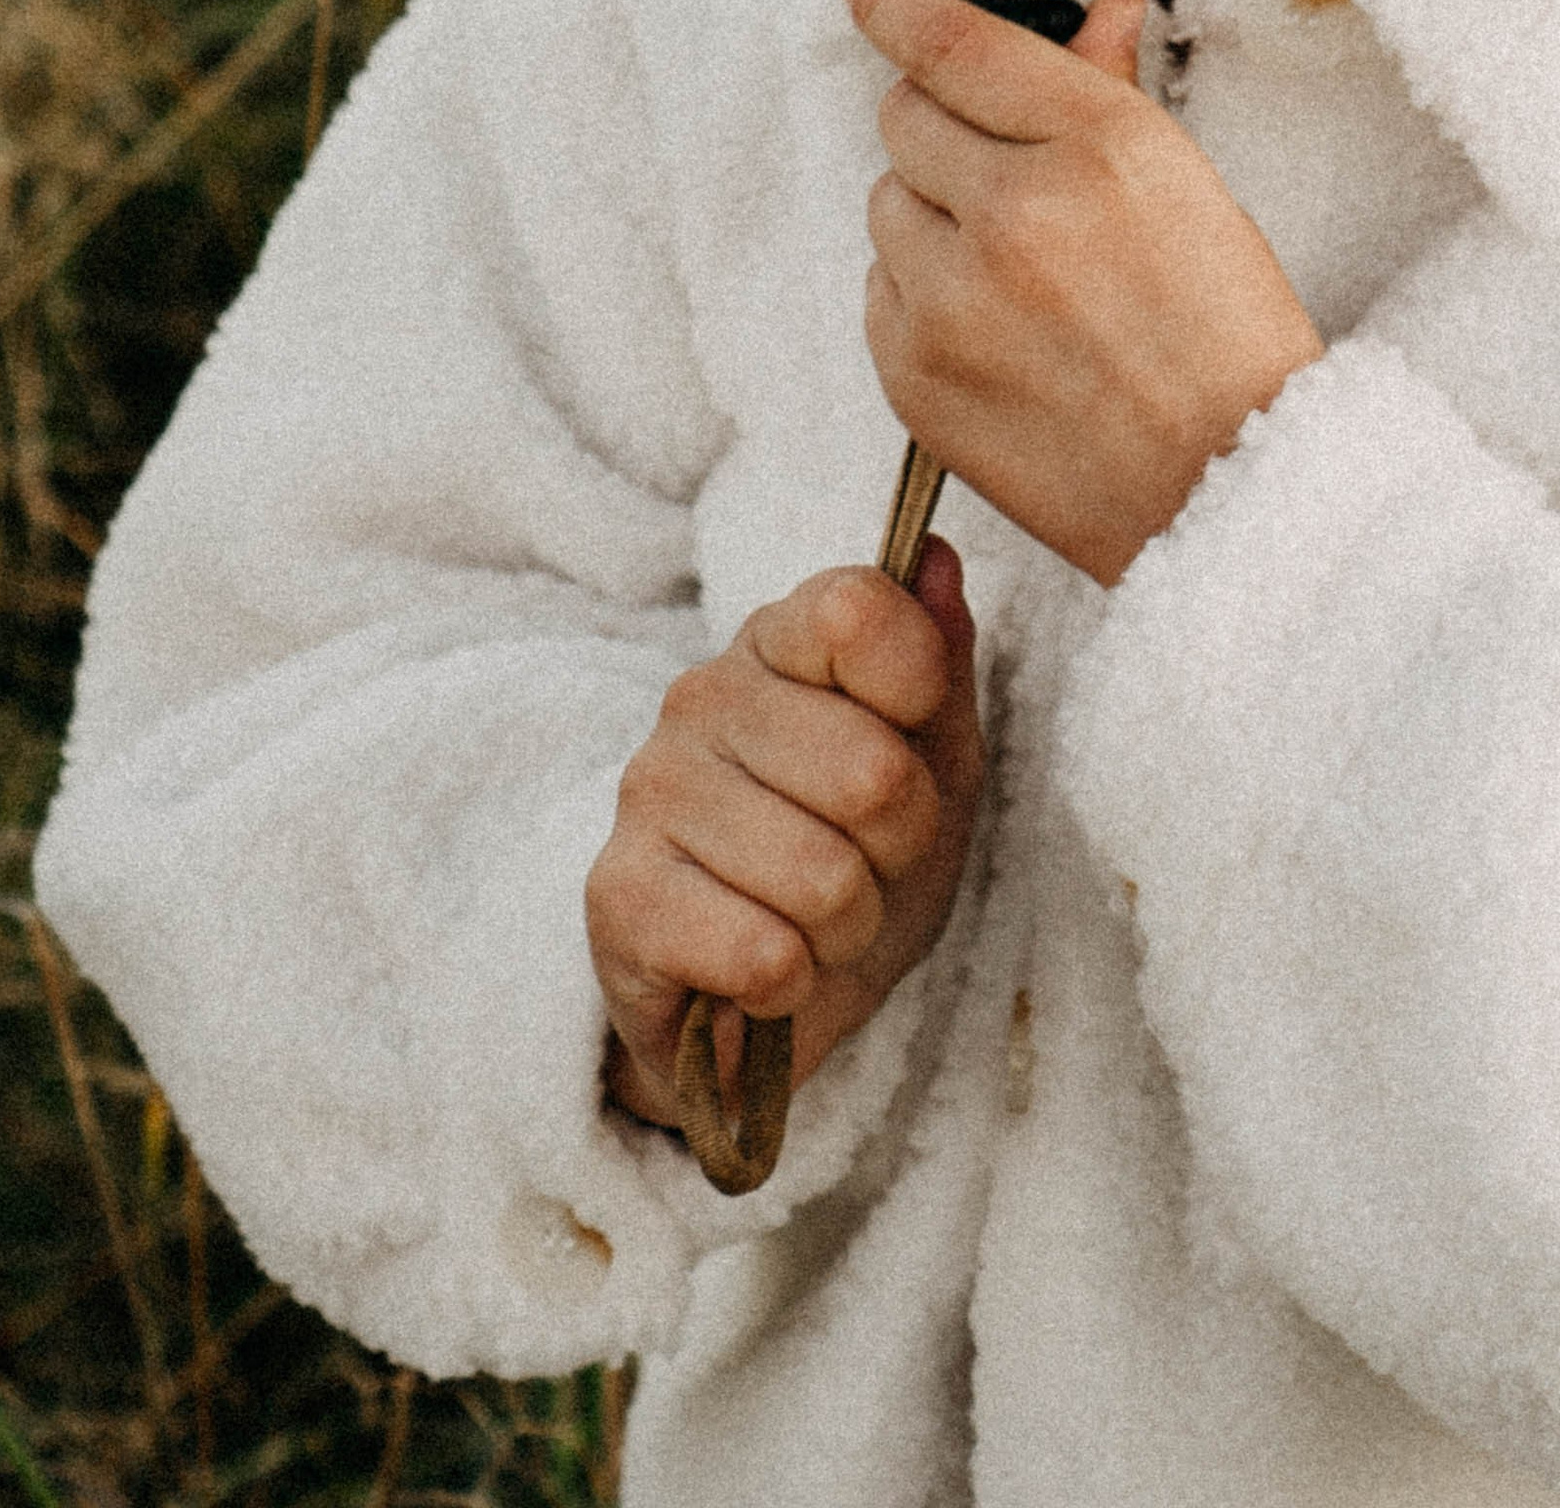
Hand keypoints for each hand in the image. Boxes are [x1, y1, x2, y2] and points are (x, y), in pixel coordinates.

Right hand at [586, 546, 983, 1131]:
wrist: (773, 1003)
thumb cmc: (860, 860)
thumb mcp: (936, 763)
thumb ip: (940, 663)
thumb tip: (938, 556)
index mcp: (778, 638)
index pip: (859, 610)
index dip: (920, 693)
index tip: (910, 740)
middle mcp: (701, 694)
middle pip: (872, 771)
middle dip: (898, 847)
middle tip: (865, 862)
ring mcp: (650, 789)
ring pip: (824, 880)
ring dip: (846, 928)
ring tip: (811, 920)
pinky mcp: (618, 895)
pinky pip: (763, 956)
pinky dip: (791, 984)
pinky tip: (763, 969)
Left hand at [847, 0, 1323, 586]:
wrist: (1232, 492)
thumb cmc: (1226, 333)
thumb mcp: (1188, 184)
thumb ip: (1112, 89)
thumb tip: (1097, 9)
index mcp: (1098, 145)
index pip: (955, 43)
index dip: (896, 3)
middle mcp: (1014, 212)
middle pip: (904, 117)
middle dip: (944, 127)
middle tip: (1002, 171)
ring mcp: (954, 300)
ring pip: (887, 203)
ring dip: (933, 215)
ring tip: (1018, 272)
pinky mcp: (914, 377)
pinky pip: (880, 291)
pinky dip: (921, 296)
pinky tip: (997, 331)